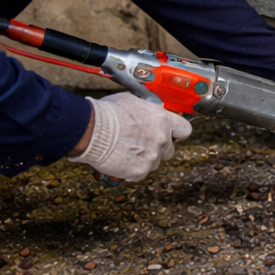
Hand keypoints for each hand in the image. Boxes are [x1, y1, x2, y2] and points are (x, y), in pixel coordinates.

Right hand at [68, 93, 190, 180]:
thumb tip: (144, 112)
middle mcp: (161, 139)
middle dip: (157, 148)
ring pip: (154, 162)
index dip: (177, 133)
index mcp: (162, 119)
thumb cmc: (106, 113)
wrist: (91, 129)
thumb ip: (145, 110)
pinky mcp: (141, 171)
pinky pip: (139, 173)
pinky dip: (130, 169)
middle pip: (169, 150)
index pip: (184, 129)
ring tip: (124, 151)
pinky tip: (118, 160)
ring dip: (143, 159)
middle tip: (141, 144)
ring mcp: (152, 156)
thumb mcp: (130, 101)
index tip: (172, 134)